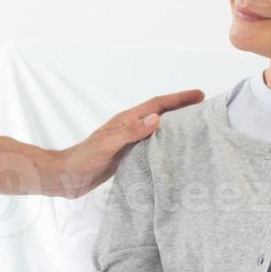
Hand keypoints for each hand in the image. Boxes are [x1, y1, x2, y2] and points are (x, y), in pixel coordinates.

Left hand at [56, 88, 204, 197]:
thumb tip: (157, 119)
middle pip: (160, 114)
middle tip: (204, 108)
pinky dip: (165, 144)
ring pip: (157, 130)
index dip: (178, 99)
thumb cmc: (84, 159)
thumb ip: (131, 132)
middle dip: (181, 108)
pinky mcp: (127, 155)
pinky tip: (173, 152)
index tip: (200, 95)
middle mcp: (129, 128)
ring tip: (195, 128)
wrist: (66, 176)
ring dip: (175, 126)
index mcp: (126, 120)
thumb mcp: (108, 144)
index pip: (157, 105)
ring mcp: (128, 141)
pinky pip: (152, 145)